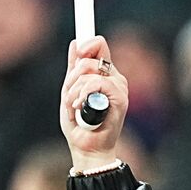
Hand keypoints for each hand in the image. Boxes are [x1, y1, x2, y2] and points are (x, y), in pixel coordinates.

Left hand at [60, 36, 128, 170]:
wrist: (86, 147)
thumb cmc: (79, 124)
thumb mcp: (70, 91)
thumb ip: (73, 69)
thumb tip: (75, 44)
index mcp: (103, 74)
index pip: (100, 46)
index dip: (88, 42)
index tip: (78, 47)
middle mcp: (114, 77)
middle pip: (93, 51)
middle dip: (73, 72)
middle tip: (69, 93)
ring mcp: (118, 87)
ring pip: (89, 69)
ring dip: (73, 89)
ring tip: (73, 106)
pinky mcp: (120, 98)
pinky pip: (97, 83)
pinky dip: (81, 94)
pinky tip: (78, 107)